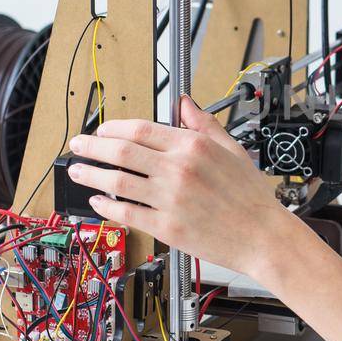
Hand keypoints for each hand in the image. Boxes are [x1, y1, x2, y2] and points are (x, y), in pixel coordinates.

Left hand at [66, 95, 308, 277]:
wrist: (264, 236)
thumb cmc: (252, 197)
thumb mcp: (233, 149)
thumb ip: (204, 124)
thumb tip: (184, 104)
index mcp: (193, 146)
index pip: (140, 129)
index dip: (113, 128)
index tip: (101, 131)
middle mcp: (178, 170)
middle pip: (121, 151)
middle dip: (91, 147)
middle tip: (77, 146)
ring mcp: (170, 199)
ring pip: (117, 181)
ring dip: (90, 175)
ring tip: (76, 172)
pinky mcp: (167, 227)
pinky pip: (126, 213)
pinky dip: (106, 206)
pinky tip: (97, 201)